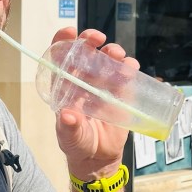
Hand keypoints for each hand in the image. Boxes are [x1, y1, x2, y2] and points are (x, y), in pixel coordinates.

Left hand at [51, 26, 138, 179]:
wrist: (99, 158)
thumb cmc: (78, 145)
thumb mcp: (71, 138)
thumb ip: (69, 128)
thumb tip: (67, 115)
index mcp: (65, 86)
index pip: (60, 58)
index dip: (63, 42)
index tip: (70, 32)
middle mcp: (83, 81)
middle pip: (86, 53)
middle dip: (91, 41)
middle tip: (97, 38)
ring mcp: (103, 85)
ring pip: (107, 61)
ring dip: (112, 52)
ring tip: (117, 55)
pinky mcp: (121, 93)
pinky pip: (126, 75)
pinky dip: (129, 67)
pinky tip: (131, 67)